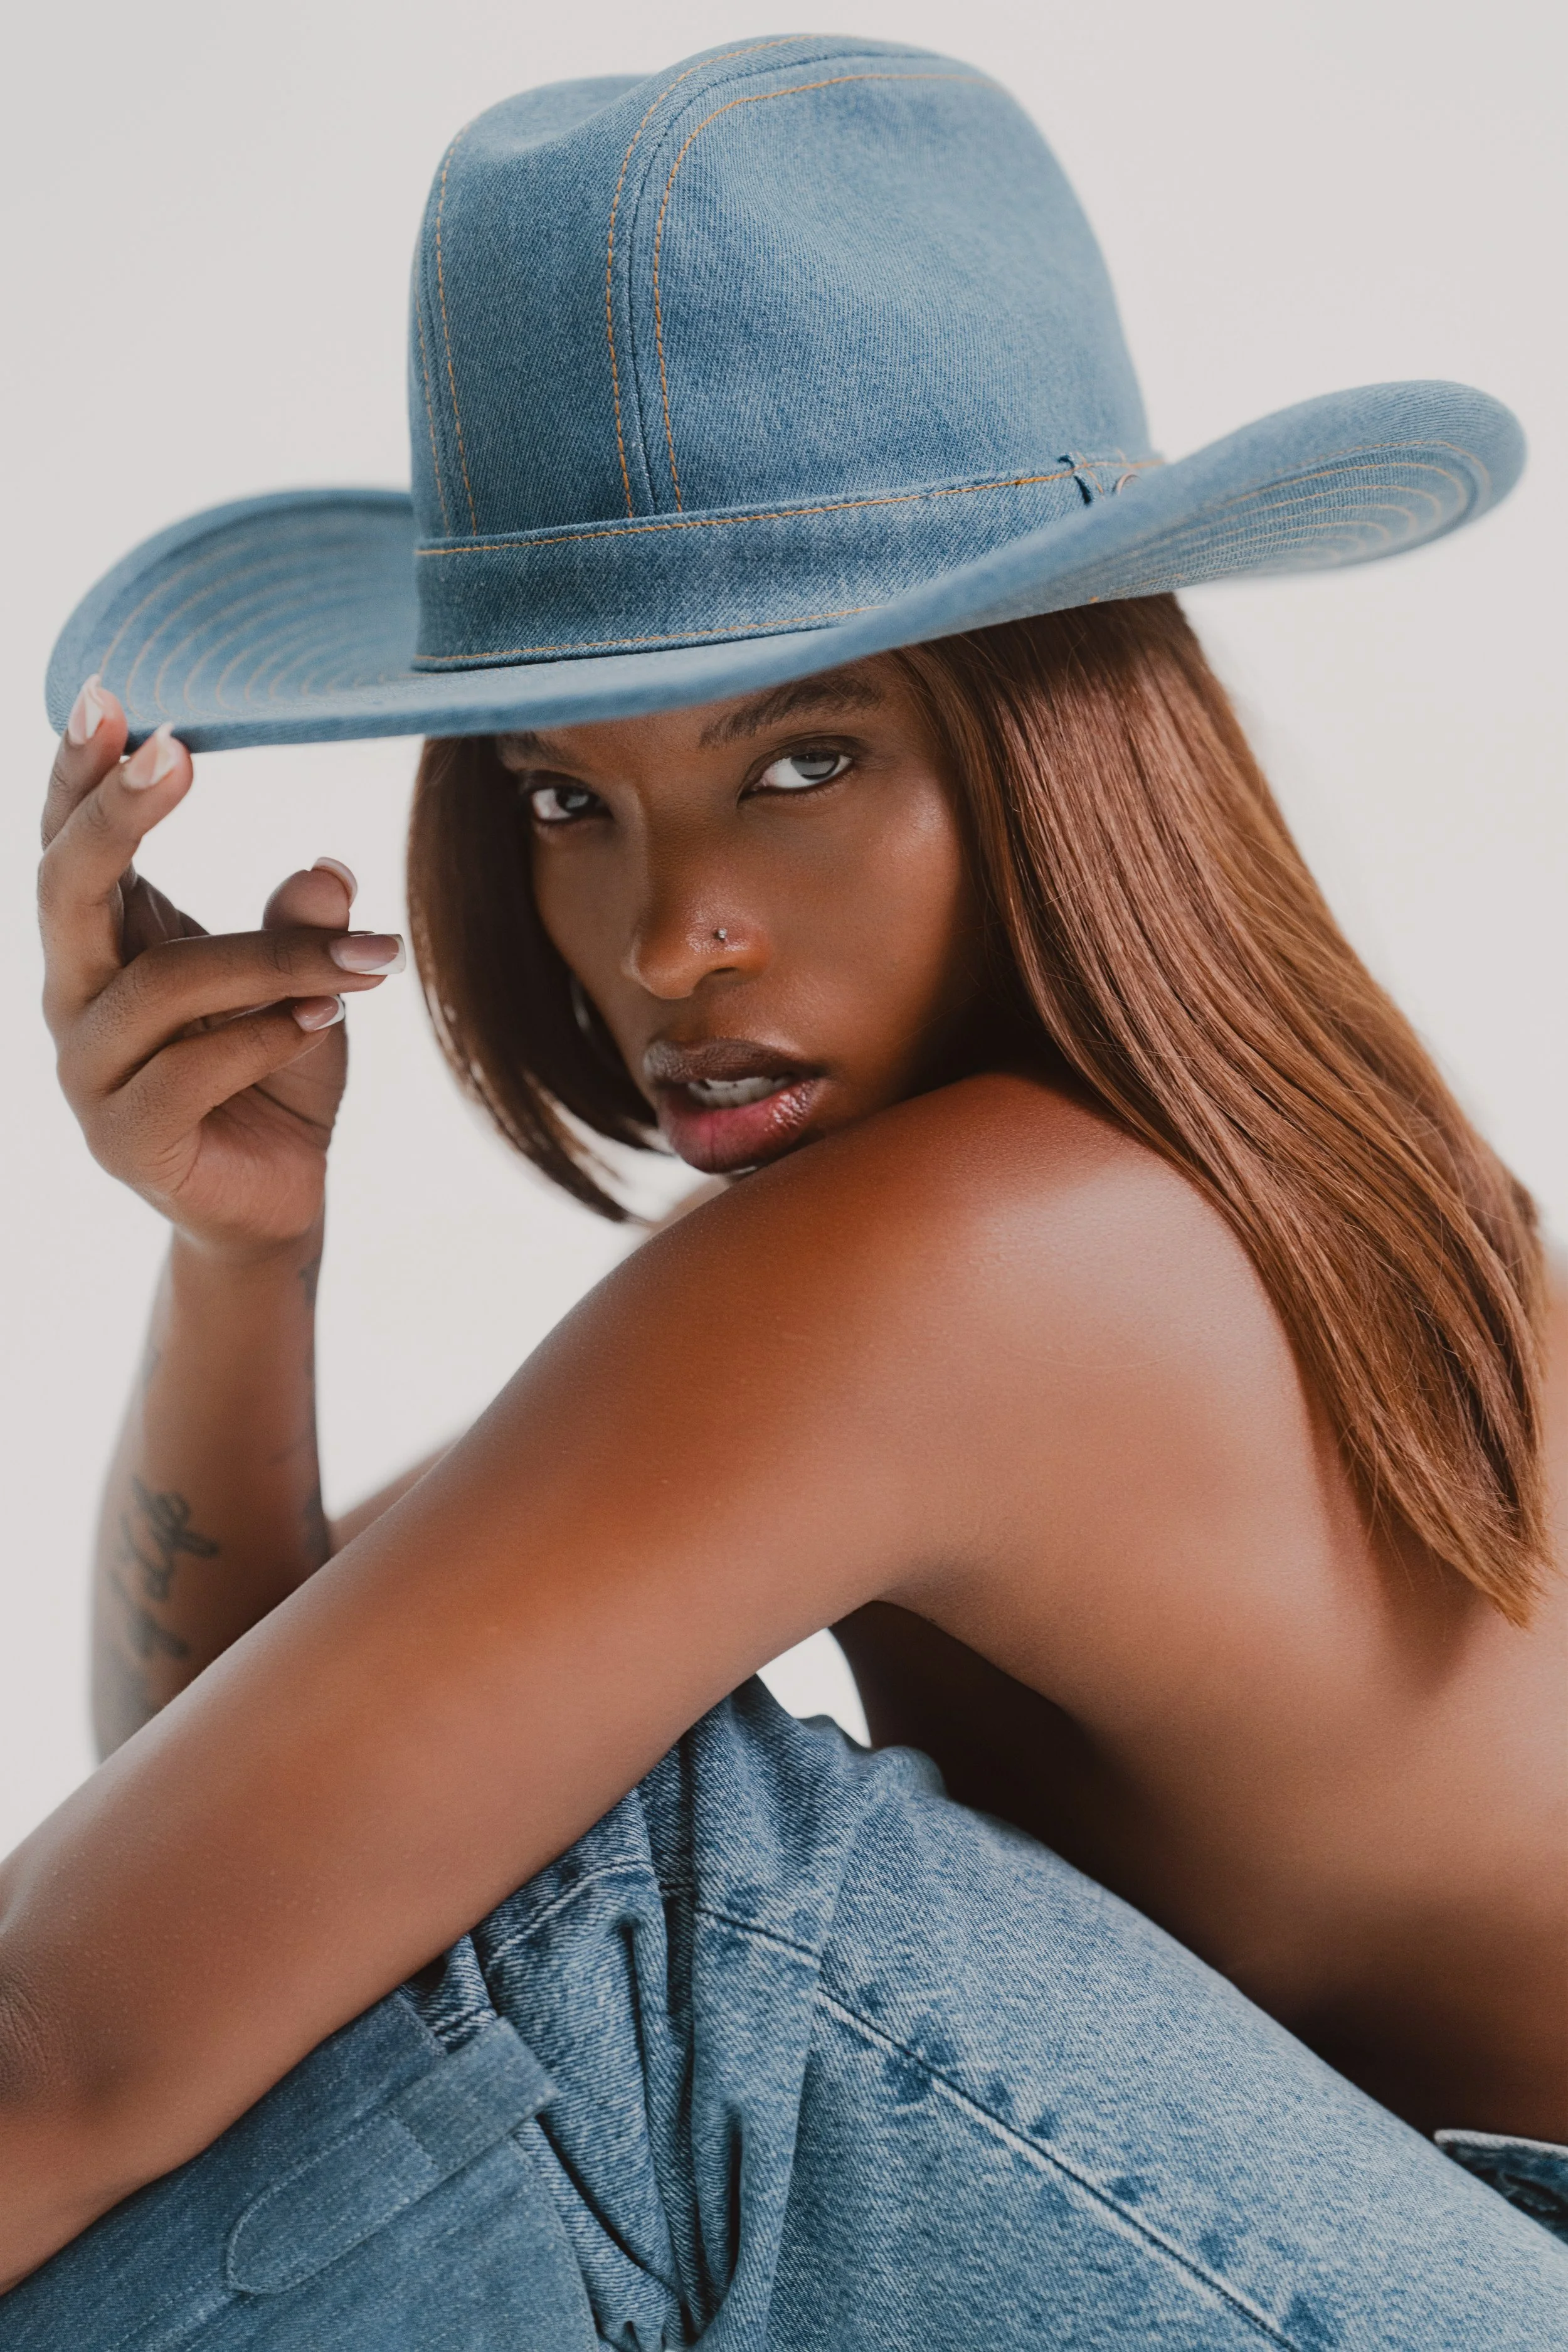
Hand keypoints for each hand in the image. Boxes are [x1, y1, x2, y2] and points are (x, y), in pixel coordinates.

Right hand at [40, 678, 404, 1261]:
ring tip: (367, 954)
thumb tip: (330, 864)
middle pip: (66, 887)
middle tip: (177, 751)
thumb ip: (300, 924)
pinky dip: (265, 1036)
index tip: (114, 696)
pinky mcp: (125, 1137)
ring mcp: (87, 1072)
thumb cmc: (275, 1072)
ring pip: (164, 984)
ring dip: (274, 959)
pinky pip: (190, 1069)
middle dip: (118, 813)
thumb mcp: (303, 983)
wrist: (274, 1199)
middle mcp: (75, 998)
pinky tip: (328, 1021)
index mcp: (102, 942)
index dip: (80, 771)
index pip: (70, 843)